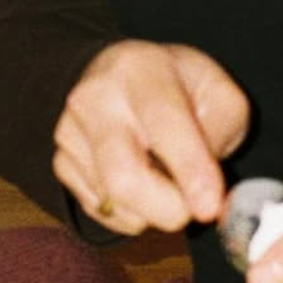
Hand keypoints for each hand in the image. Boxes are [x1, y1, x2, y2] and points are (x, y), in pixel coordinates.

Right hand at [52, 41, 251, 234]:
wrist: (123, 75)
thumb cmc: (179, 87)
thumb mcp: (219, 92)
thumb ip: (222, 131)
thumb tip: (207, 190)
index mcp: (141, 69)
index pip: (164, 124)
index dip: (190, 170)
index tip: (210, 208)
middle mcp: (96, 97)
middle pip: (122, 176)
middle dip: (167, 209)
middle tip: (194, 211)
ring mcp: (70, 131)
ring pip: (113, 202)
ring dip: (153, 210)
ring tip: (167, 181)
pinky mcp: (60, 162)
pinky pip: (101, 211)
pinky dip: (132, 213)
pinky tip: (143, 184)